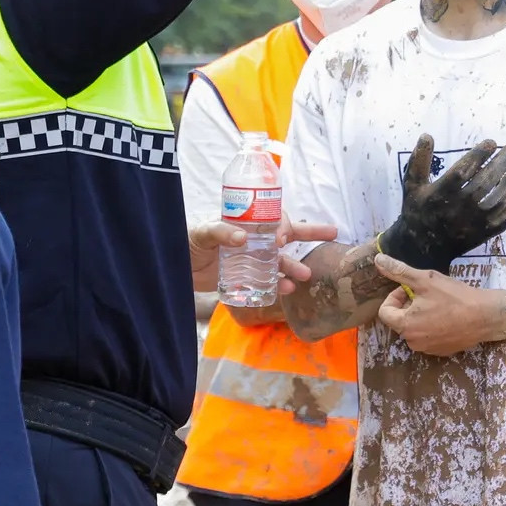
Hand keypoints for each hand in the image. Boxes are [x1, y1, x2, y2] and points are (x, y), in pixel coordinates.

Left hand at [188, 219, 337, 293]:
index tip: (280, 239)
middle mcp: (254, 236)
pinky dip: (280, 283)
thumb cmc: (185, 240)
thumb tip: (242, 237)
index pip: (273, 216)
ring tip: (306, 275)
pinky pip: (270, 279)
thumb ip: (219, 231)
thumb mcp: (200, 232)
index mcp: (246, 220)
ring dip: (296, 265)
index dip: (282, 224)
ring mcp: (252, 257)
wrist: (173, 267)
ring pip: (282, 259)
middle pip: (288, 231)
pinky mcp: (248, 275)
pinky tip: (287, 289)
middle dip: (310, 232)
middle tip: (332, 234)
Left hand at [372, 254, 499, 355]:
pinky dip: (432, 327)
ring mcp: (427, 349)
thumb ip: (399, 271)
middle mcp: (412, 342)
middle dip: (408, 306)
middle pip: (399, 320)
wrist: (486, 316)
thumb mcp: (425, 280)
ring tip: (438, 305)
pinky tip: (448, 316)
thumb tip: (377, 260)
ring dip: (420, 316)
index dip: (395, 297)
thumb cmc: (454, 297)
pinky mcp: (441, 352)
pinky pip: (428, 337)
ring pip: (414, 329)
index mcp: (405, 325)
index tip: (410, 289)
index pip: (385, 312)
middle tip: (427, 295)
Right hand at [377, 134, 505, 274]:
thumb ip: (419, 160)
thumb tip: (427, 135)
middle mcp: (459, 207)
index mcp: (441, 193)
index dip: (479, 155)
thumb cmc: (418, 210)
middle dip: (502, 163)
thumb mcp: (412, 185)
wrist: (423, 247)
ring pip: (498, 199)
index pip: (464, 170)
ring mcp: (473, 222)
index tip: (492, 143)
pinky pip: (504, 217)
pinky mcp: (483, 233)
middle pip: (485, 182)